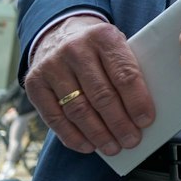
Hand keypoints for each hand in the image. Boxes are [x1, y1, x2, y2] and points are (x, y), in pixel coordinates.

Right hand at [27, 17, 154, 157]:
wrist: (59, 32)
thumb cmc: (99, 47)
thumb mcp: (117, 45)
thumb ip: (128, 70)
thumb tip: (141, 113)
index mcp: (103, 37)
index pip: (124, 74)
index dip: (136, 101)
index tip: (146, 121)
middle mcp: (75, 49)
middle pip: (101, 96)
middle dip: (118, 123)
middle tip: (131, 140)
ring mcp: (51, 66)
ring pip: (78, 109)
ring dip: (97, 134)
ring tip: (112, 147)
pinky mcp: (34, 83)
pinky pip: (54, 117)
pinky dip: (72, 136)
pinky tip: (87, 146)